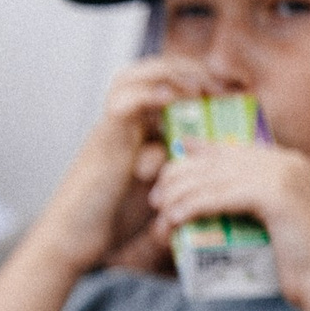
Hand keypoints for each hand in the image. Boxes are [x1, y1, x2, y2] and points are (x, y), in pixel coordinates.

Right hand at [28, 57, 210, 275]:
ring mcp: (111, 129)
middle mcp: (123, 124)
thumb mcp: (157, 187)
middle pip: (153, 72)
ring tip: (201, 89)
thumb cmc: (111, 222)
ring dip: (172, 75)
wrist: (72, 240)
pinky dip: (150, 96)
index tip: (237, 89)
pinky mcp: (104, 141)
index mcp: (138, 131)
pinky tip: (174, 101)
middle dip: (194, 71)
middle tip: (227, 85)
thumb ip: (177, 167)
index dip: (202, 78)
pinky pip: (124, 104)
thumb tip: (215, 156)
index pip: (168, 84)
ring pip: (134, 77)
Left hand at [152, 138, 309, 309]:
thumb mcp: (279, 223)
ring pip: (214, 179)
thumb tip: (215, 202)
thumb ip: (257, 202)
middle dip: (181, 176)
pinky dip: (192, 207)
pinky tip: (174, 219)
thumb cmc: (301, 261)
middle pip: (219, 160)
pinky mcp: (276, 196)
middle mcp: (290, 163)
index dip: (201, 149)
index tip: (174, 156)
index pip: (238, 148)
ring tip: (162, 217)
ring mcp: (285, 176)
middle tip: (158, 199)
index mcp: (293, 164)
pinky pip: (220, 197)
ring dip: (179, 197)